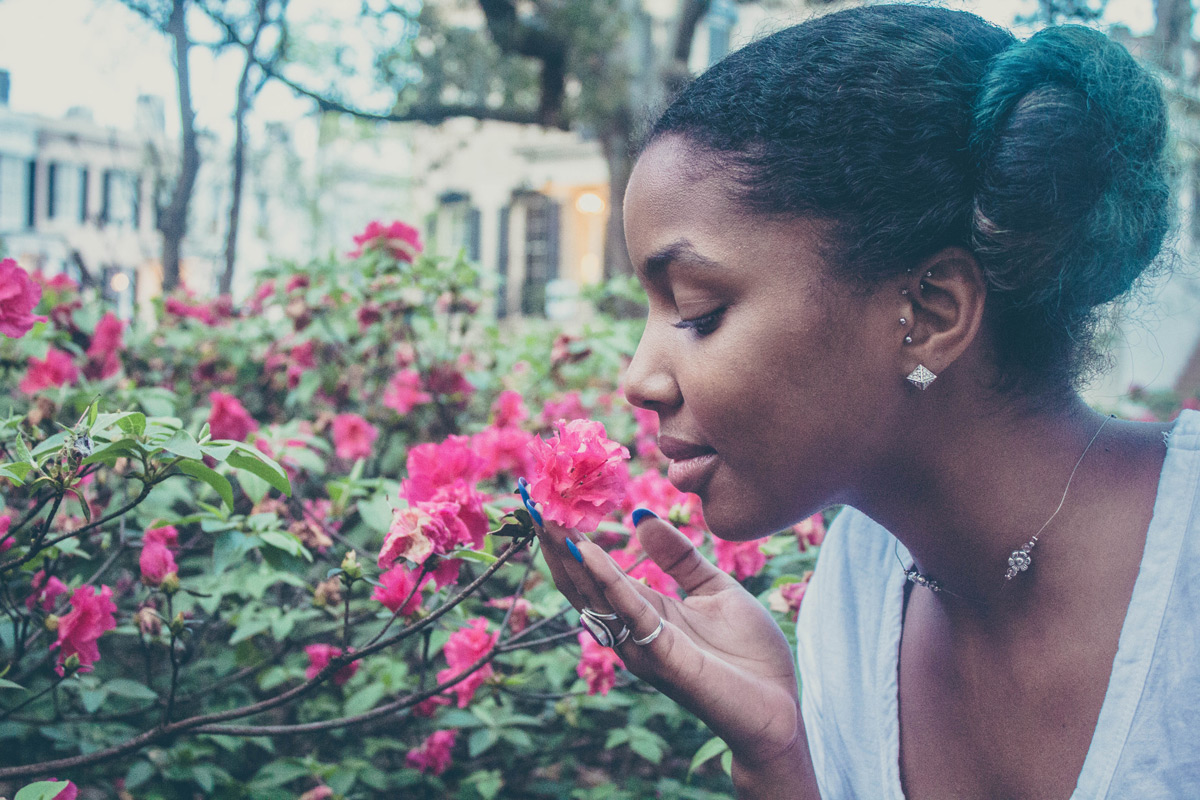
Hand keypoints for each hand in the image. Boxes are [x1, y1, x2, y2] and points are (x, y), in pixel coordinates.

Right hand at [536, 514, 818, 795]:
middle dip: (556, 544)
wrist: (779, 708)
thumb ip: (678, 556)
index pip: (595, 573)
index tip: (550, 503)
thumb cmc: (750, 655)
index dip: (571, 539)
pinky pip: (628, 610)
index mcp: (645, 612)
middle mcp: (632, 630)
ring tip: (546, 518)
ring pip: (594, 596)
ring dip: (568, 556)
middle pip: (581, 583)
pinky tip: (587, 550)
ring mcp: (641, 645)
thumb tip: (640, 516)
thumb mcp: (714, 587)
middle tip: (533, 502)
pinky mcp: (661, 656)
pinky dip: (606, 579)